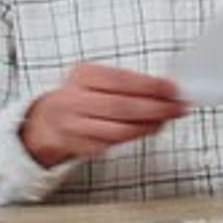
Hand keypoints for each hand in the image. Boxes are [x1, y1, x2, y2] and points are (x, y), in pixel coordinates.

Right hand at [20, 63, 189, 167]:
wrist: (44, 122)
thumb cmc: (79, 96)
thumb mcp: (95, 79)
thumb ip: (126, 82)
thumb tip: (166, 88)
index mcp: (82, 76)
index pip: (121, 80)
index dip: (150, 85)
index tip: (173, 89)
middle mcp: (74, 100)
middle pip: (121, 107)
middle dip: (156, 108)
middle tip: (178, 108)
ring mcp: (74, 126)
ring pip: (119, 130)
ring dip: (149, 126)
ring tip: (166, 120)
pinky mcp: (79, 147)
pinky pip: (113, 144)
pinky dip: (135, 137)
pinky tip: (149, 129)